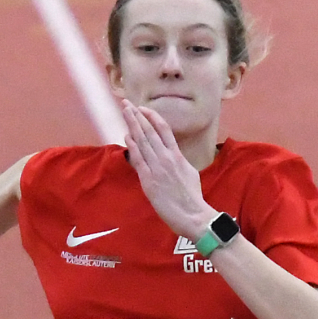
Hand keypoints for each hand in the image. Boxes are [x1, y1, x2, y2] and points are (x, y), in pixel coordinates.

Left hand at [122, 101, 211, 238]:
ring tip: (125, 112)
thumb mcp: (189, 173)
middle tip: (126, 103)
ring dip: (132, 125)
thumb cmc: (192, 198)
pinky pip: (138, 159)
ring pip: (142, 141)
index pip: (163, 129)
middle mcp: (166, 158)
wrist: (192, 214)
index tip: (143, 108)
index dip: (152, 117)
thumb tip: (173, 156)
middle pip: (149, 131)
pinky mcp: (149, 180)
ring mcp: (157, 168)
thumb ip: (179, 162)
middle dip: (137, 115)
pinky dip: (132, 146)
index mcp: (177, 155)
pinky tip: (126, 135)